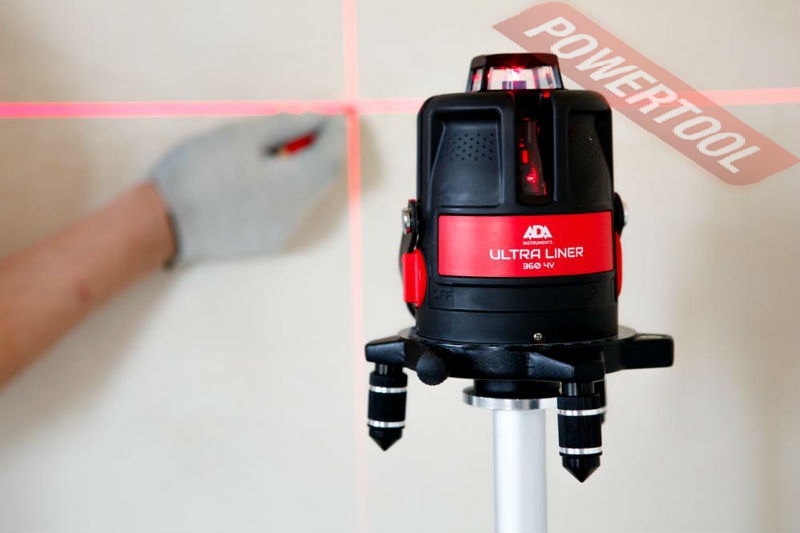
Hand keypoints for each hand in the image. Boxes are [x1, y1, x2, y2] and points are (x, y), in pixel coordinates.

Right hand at [151, 113, 345, 263]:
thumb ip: (287, 126)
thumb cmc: (197, 171)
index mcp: (291, 188)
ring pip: (310, 194)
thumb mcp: (242, 137)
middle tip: (311, 124)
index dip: (337, 133)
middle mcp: (295, 216)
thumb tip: (317, 119)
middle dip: (323, 148)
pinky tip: (266, 174)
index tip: (334, 114)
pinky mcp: (271, 242)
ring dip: (307, 167)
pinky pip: (293, 209)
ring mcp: (284, 233)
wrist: (161, 223)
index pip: (332, 157)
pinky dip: (291, 187)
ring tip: (282, 147)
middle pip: (325, 177)